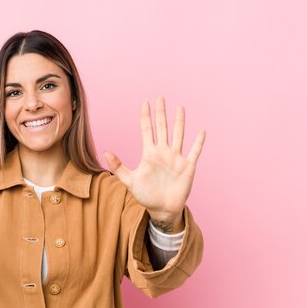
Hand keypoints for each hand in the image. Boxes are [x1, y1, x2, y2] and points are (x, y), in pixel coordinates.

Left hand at [104, 97, 204, 231]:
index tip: (145, 103)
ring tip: (180, 108)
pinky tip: (201, 131)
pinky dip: (198, 142)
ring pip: (179, 135)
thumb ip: (118, 166)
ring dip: (179, 122)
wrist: (162, 209)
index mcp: (149, 154)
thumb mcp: (129, 181)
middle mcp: (163, 152)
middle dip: (161, 113)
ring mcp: (176, 158)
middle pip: (162, 128)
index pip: (147, 130)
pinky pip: (194, 151)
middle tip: (160, 98)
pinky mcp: (187, 167)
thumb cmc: (145, 196)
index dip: (146, 117)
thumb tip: (105, 152)